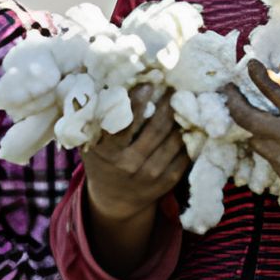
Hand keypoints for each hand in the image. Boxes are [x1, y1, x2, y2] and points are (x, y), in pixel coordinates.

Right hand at [81, 84, 189, 219]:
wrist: (113, 201)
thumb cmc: (101, 160)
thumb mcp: (89, 142)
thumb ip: (93, 117)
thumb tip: (94, 78)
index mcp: (107, 152)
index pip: (125, 123)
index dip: (139, 102)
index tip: (149, 83)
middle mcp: (128, 165)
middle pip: (155, 129)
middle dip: (167, 105)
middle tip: (173, 86)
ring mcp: (149, 175)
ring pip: (173, 141)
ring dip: (181, 119)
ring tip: (184, 100)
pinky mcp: (166, 182)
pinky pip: (184, 156)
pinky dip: (189, 138)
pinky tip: (190, 123)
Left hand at [225, 59, 279, 202]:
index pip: (270, 87)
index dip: (255, 73)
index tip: (249, 64)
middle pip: (246, 116)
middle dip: (232, 101)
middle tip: (229, 91)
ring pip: (254, 139)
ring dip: (253, 127)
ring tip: (253, 117)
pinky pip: (268, 157)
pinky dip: (268, 147)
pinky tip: (274, 140)